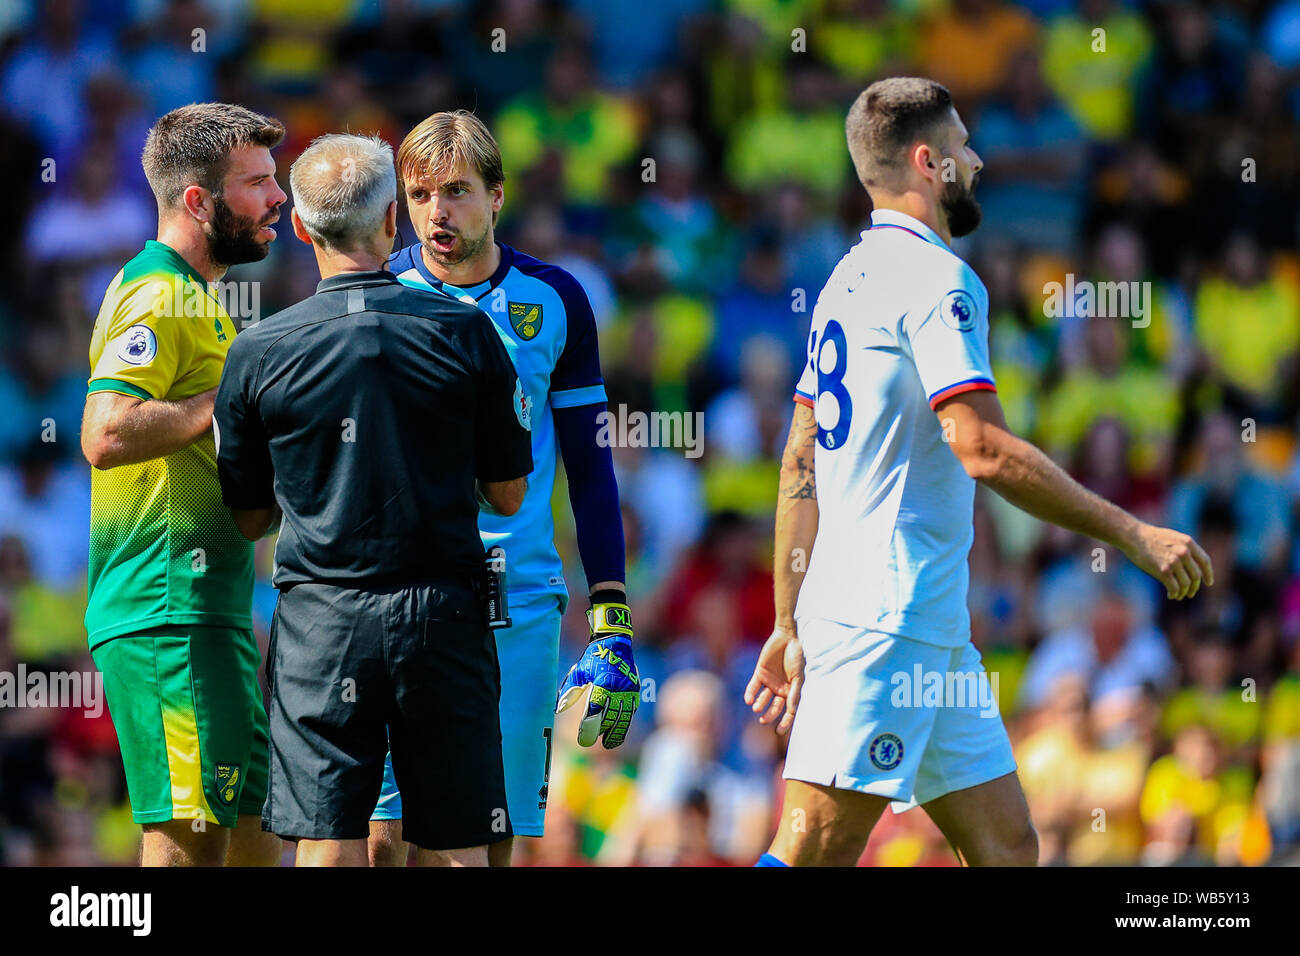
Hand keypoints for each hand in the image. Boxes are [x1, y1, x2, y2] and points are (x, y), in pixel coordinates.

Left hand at [556, 600, 639, 747]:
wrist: (616, 642)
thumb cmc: (593, 657)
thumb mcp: (578, 671)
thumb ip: (569, 690)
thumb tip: (558, 708)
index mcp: (602, 682)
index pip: (595, 709)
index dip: (589, 725)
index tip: (583, 737)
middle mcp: (617, 687)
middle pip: (611, 716)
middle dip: (603, 732)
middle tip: (595, 743)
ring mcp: (628, 688)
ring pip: (624, 715)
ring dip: (617, 731)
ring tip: (611, 744)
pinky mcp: (635, 688)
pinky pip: (631, 708)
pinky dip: (627, 720)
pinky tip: (621, 729)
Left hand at [744, 625, 804, 733]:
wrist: (787, 637)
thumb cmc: (797, 656)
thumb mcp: (799, 676)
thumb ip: (795, 692)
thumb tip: (792, 711)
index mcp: (792, 691)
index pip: (789, 711)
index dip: (785, 722)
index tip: (778, 731)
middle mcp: (780, 689)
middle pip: (774, 707)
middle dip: (769, 715)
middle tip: (763, 721)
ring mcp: (769, 682)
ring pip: (763, 698)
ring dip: (759, 704)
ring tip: (756, 708)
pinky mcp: (760, 673)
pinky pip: (753, 686)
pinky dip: (750, 693)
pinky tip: (748, 700)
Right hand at [1123, 522, 1213, 599]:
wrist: (1133, 536)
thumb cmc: (1150, 537)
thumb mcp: (1172, 538)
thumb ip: (1184, 548)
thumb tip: (1193, 565)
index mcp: (1188, 543)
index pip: (1205, 561)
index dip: (1208, 574)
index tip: (1208, 583)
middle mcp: (1184, 552)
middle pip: (1196, 576)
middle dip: (1194, 587)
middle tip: (1190, 593)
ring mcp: (1174, 562)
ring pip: (1185, 584)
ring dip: (1183, 592)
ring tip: (1179, 595)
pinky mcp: (1163, 571)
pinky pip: (1174, 588)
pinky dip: (1174, 594)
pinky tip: (1171, 595)